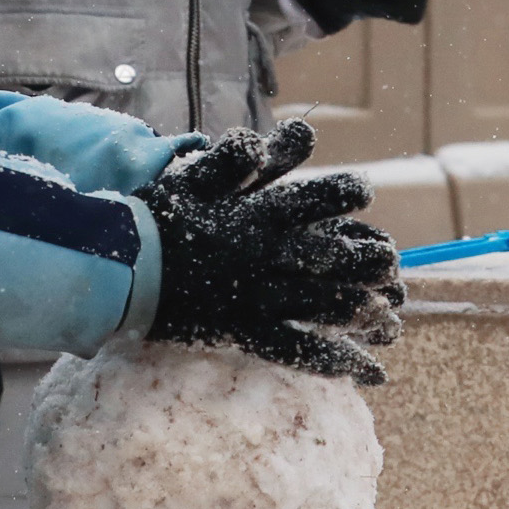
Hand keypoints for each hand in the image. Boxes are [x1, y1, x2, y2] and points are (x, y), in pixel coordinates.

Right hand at [142, 120, 405, 382]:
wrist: (117, 270)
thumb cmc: (157, 219)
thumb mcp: (196, 176)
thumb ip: (240, 157)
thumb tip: (283, 136)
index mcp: (258, 214)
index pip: (315, 198)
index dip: (344, 193)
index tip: (364, 194)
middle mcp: (266, 255)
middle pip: (331, 257)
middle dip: (367, 261)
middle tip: (391, 265)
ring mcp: (257, 295)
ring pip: (323, 304)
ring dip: (361, 310)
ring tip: (388, 317)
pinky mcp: (244, 330)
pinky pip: (298, 348)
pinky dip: (336, 360)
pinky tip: (368, 372)